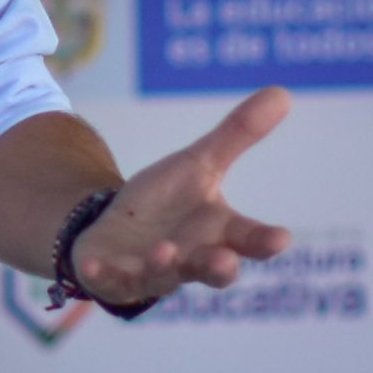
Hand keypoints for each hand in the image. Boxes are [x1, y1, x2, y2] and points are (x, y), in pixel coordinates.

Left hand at [70, 87, 291, 306]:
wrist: (117, 229)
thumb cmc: (167, 201)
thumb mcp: (198, 164)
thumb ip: (237, 135)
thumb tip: (283, 93)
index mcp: (218, 232)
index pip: (249, 239)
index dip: (265, 241)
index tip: (281, 238)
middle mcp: (192, 259)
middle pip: (213, 269)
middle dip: (219, 266)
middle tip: (226, 261)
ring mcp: (154, 273)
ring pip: (165, 276)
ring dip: (165, 264)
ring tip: (164, 250)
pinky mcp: (116, 278)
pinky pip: (109, 280)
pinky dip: (100, 275)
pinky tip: (88, 267)